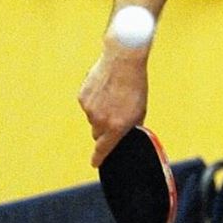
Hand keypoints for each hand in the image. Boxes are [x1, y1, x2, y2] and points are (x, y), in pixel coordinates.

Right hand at [77, 38, 149, 167]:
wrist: (123, 59)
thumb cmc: (135, 83)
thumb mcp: (140, 108)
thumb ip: (131, 125)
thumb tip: (124, 133)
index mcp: (117, 126)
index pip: (104, 149)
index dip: (99, 158)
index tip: (95, 163)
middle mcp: (101, 121)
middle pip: (98, 133)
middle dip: (104, 129)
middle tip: (114, 114)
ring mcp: (90, 109)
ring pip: (93, 117)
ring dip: (101, 110)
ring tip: (114, 94)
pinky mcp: (83, 97)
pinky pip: (88, 104)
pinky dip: (95, 99)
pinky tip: (105, 87)